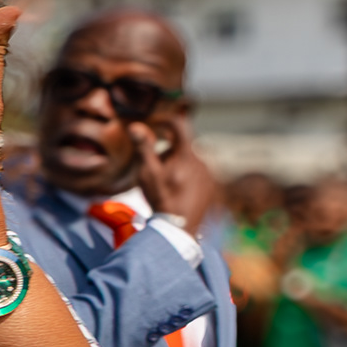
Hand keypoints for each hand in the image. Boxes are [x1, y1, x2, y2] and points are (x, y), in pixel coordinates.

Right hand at [143, 117, 225, 234]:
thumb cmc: (162, 198)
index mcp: (187, 153)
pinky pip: (197, 171)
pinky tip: (176, 190)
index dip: (165, 120)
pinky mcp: (212, 184)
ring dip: (176, 164)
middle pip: (182, 145)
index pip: (179, 124)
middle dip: (167, 151)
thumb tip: (135, 126)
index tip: (154, 124)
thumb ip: (143, 148)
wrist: (180, 226)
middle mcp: (203, 159)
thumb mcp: (148, 172)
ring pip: (189, 159)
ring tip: (165, 183)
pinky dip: (186, 175)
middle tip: (154, 169)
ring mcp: (209, 173)